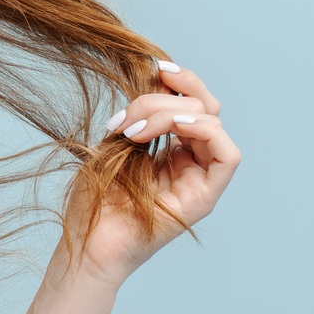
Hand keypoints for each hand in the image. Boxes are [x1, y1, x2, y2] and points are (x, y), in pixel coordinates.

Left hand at [64, 60, 241, 287]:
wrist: (85, 245)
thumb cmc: (94, 200)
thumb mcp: (115, 142)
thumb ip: (140, 112)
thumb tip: (158, 74)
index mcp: (173, 149)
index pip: (192, 102)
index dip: (181, 79)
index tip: (153, 69)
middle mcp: (191, 162)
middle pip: (203, 107)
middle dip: (163, 98)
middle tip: (126, 117)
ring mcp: (200, 180)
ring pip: (211, 123)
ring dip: (171, 114)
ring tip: (133, 130)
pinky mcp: (205, 199)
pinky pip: (229, 156)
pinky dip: (206, 131)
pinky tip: (176, 127)